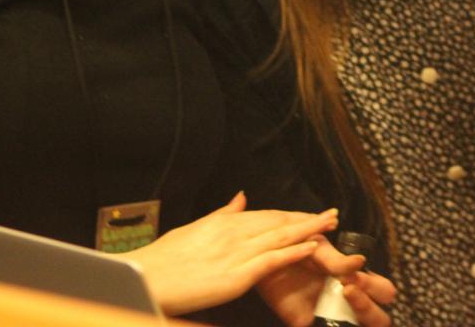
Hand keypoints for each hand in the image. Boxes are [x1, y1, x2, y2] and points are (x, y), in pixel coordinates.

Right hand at [125, 192, 338, 314]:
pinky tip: (310, 247)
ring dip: (308, 230)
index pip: (266, 215)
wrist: (143, 277)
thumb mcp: (193, 229)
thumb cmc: (161, 260)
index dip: (291, 215)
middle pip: (278, 223)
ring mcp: (236, 253)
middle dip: (306, 219)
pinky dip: (292, 252)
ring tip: (330, 225)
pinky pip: (271, 260)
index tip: (310, 213)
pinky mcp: (235, 274)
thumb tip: (240, 198)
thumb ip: (222, 214)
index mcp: (223, 222)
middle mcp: (233, 232)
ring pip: (280, 237)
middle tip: (332, 215)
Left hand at [256, 235, 395, 325]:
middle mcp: (347, 298)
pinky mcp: (307, 322)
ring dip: (358, 315)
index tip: (354, 277)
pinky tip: (323, 319)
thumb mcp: (315, 246)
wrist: (258, 257)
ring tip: (341, 298)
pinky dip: (332, 326)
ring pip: (359, 325)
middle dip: (369, 305)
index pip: (381, 289)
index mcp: (354, 277)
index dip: (373, 286)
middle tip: (347, 289)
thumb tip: (360, 261)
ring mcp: (330, 313)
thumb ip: (336, 258)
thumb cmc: (291, 246)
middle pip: (378, 314)